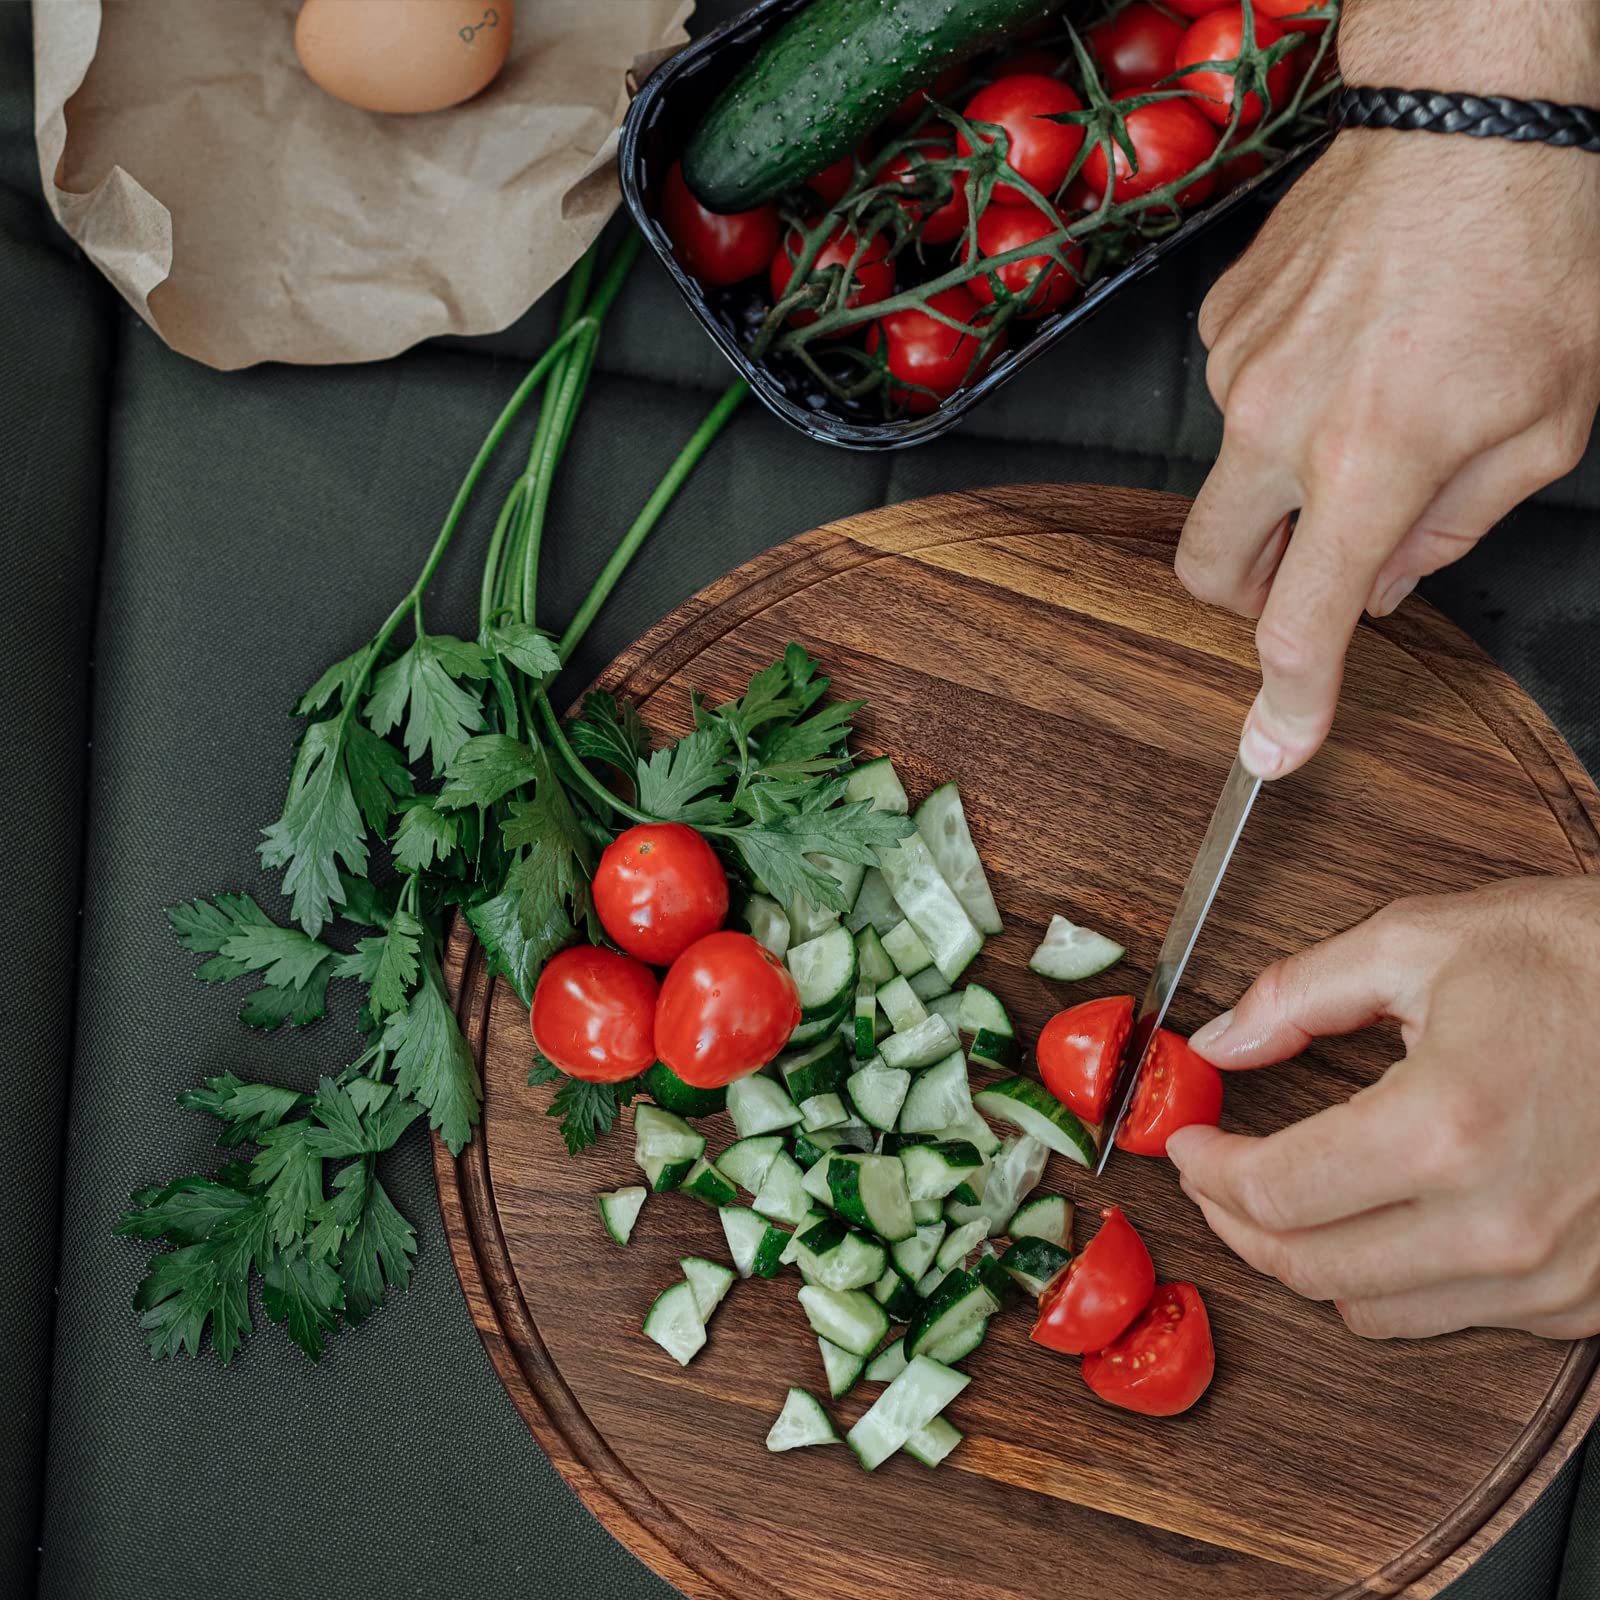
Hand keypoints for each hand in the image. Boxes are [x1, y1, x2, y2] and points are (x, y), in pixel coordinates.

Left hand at [1166, 878, 1599, 1339]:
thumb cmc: (1584, 960)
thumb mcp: (1422, 941)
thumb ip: (1297, 993)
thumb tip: (1219, 1041)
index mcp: (1447, 1126)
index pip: (1275, 1192)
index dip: (1206, 1170)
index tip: (1186, 1142)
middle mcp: (1499, 1224)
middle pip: (1309, 1269)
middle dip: (1236, 1223)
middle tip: (1213, 1175)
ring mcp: (1550, 1276)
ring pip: (1373, 1313)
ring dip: (1306, 1260)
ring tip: (1280, 1199)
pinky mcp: (1585, 1298)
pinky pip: (1451, 1319)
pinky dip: (1391, 1280)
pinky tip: (1377, 1220)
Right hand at [1177, 1, 1599, 778]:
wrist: (1475, 116)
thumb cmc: (1534, 254)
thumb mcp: (1547, 420)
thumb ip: (1456, 526)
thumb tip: (1388, 584)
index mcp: (1369, 460)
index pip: (1300, 623)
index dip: (1287, 701)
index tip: (1270, 748)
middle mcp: (1278, 422)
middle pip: (1208, 570)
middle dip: (1248, 595)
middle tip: (1310, 570)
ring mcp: (1236, 369)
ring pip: (1225, 480)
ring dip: (1277, 483)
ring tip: (1364, 407)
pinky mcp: (1221, 324)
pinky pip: (1231, 400)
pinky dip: (1278, 405)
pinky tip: (1342, 351)